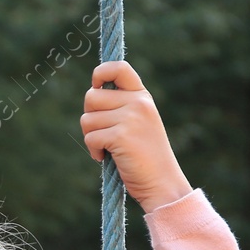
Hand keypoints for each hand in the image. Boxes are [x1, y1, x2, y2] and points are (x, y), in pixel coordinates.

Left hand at [80, 60, 193, 211]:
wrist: (162, 182)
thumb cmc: (144, 156)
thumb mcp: (138, 123)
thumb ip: (120, 107)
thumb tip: (91, 94)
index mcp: (142, 96)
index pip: (118, 67)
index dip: (100, 73)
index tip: (96, 87)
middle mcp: (138, 102)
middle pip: (91, 97)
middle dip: (90, 118)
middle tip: (104, 134)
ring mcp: (131, 118)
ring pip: (87, 119)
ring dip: (91, 137)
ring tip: (108, 148)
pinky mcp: (122, 135)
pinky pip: (90, 137)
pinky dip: (94, 150)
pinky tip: (108, 157)